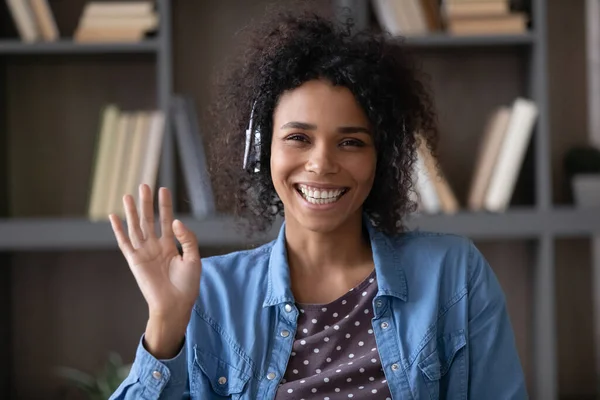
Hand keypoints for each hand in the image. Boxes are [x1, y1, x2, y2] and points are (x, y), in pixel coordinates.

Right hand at [109, 184, 200, 357]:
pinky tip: (114, 216)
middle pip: (149, 220)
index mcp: (170, 246)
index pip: (166, 220)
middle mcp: (155, 246)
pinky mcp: (134, 260)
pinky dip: (118, 229)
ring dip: (132, 211)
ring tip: (128, 195)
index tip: (163, 189)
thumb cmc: (187, 285)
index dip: (165, 205)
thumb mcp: (194, 259)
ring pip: (136, 227)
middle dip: (147, 203)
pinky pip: (124, 242)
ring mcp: (144, 252)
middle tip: (144, 185)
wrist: (174, 305)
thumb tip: (175, 221)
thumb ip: (187, 239)